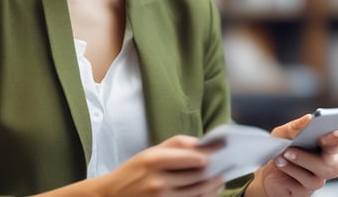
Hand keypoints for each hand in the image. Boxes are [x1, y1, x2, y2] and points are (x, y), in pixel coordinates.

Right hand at [96, 135, 225, 196]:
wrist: (111, 196)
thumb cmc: (134, 171)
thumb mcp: (151, 152)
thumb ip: (177, 145)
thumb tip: (205, 144)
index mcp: (155, 160)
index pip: (195, 158)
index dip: (212, 156)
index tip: (223, 151)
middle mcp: (158, 182)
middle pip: (200, 177)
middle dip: (216, 172)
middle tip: (226, 167)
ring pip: (199, 193)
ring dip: (214, 186)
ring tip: (220, 180)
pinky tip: (209, 191)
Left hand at [245, 115, 337, 196]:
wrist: (266, 171)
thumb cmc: (280, 149)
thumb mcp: (283, 134)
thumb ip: (295, 126)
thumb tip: (308, 118)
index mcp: (325, 147)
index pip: (336, 143)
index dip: (337, 139)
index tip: (336, 132)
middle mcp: (325, 165)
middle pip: (330, 166)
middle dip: (310, 157)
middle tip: (293, 149)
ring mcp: (316, 181)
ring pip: (314, 177)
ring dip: (297, 163)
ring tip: (282, 155)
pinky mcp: (304, 192)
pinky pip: (300, 186)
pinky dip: (289, 172)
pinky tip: (280, 164)